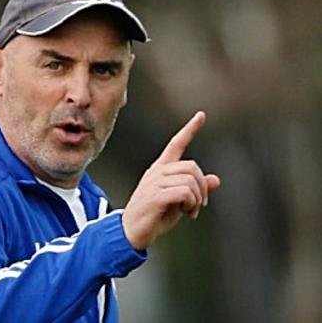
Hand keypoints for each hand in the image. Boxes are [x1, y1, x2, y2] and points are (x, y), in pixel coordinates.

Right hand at [121, 111, 220, 250]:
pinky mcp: (155, 196)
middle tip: (199, 205)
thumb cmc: (155, 216)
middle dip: (202, 186)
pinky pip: (184, 192)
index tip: (201, 115)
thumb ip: (196, 189)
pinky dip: (191, 204)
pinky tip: (186, 214)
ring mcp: (154, 183)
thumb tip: (216, 180)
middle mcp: (157, 172)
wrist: (132, 232)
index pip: (176, 144)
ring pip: (190, 180)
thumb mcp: (179, 202)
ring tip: (191, 212)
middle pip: (192, 166)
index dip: (190, 130)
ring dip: (197, 198)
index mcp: (161, 169)